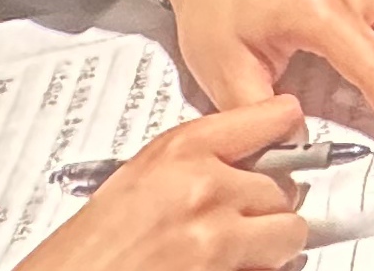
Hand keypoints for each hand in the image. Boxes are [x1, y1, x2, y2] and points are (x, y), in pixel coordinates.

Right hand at [22, 98, 309, 270]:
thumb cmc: (82, 251)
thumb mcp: (134, 182)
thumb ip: (190, 165)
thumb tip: (241, 166)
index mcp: (180, 153)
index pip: (269, 118)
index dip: (283, 131)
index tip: (290, 138)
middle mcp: (206, 189)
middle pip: (283, 185)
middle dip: (268, 206)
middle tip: (242, 220)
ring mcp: (219, 238)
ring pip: (290, 232)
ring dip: (272, 245)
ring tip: (237, 252)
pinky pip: (273, 270)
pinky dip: (258, 270)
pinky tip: (227, 268)